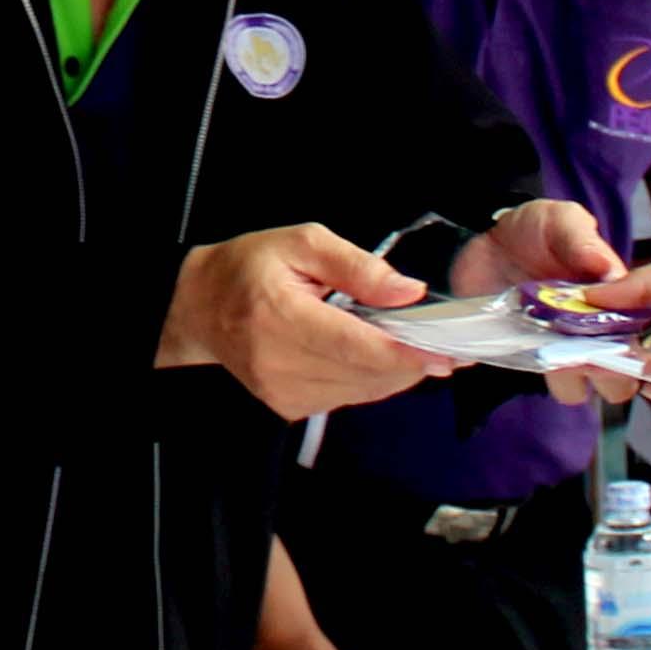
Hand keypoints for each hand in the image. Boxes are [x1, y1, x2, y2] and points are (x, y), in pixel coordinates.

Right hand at [160, 223, 450, 421]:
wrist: (201, 307)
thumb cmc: (249, 268)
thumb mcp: (302, 243)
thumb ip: (356, 266)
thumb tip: (408, 291)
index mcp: (282, 318)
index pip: (359, 347)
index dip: (409, 353)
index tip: (449, 350)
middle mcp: (281, 364)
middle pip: (369, 375)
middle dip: (414, 361)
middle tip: (448, 343)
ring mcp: (284, 393)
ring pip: (364, 391)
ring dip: (395, 371)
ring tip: (411, 343)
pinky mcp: (289, 407)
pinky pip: (349, 397)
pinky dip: (371, 378)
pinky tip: (372, 354)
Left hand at [447, 199, 644, 407]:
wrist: (480, 240)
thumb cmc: (534, 229)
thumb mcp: (560, 220)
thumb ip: (580, 239)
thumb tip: (609, 270)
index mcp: (614, 304)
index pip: (642, 339)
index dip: (638, 346)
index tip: (617, 337)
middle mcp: (591, 335)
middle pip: (619, 380)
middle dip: (608, 374)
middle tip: (585, 351)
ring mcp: (556, 349)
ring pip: (576, 390)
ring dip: (569, 379)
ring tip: (552, 353)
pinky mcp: (522, 356)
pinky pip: (530, 380)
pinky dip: (526, 371)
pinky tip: (520, 348)